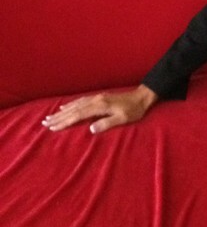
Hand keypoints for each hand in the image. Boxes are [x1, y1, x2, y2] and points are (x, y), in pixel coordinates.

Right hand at [42, 85, 158, 134]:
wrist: (142, 97)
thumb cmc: (134, 110)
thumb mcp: (123, 119)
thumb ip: (107, 123)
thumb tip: (91, 129)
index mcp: (100, 106)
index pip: (78, 115)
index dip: (65, 122)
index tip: (53, 127)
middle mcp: (96, 100)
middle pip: (74, 109)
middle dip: (59, 117)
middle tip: (45, 122)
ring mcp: (97, 98)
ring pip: (76, 104)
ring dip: (63, 111)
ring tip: (51, 116)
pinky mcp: (99, 98)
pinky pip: (81, 101)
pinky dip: (71, 105)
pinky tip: (66, 107)